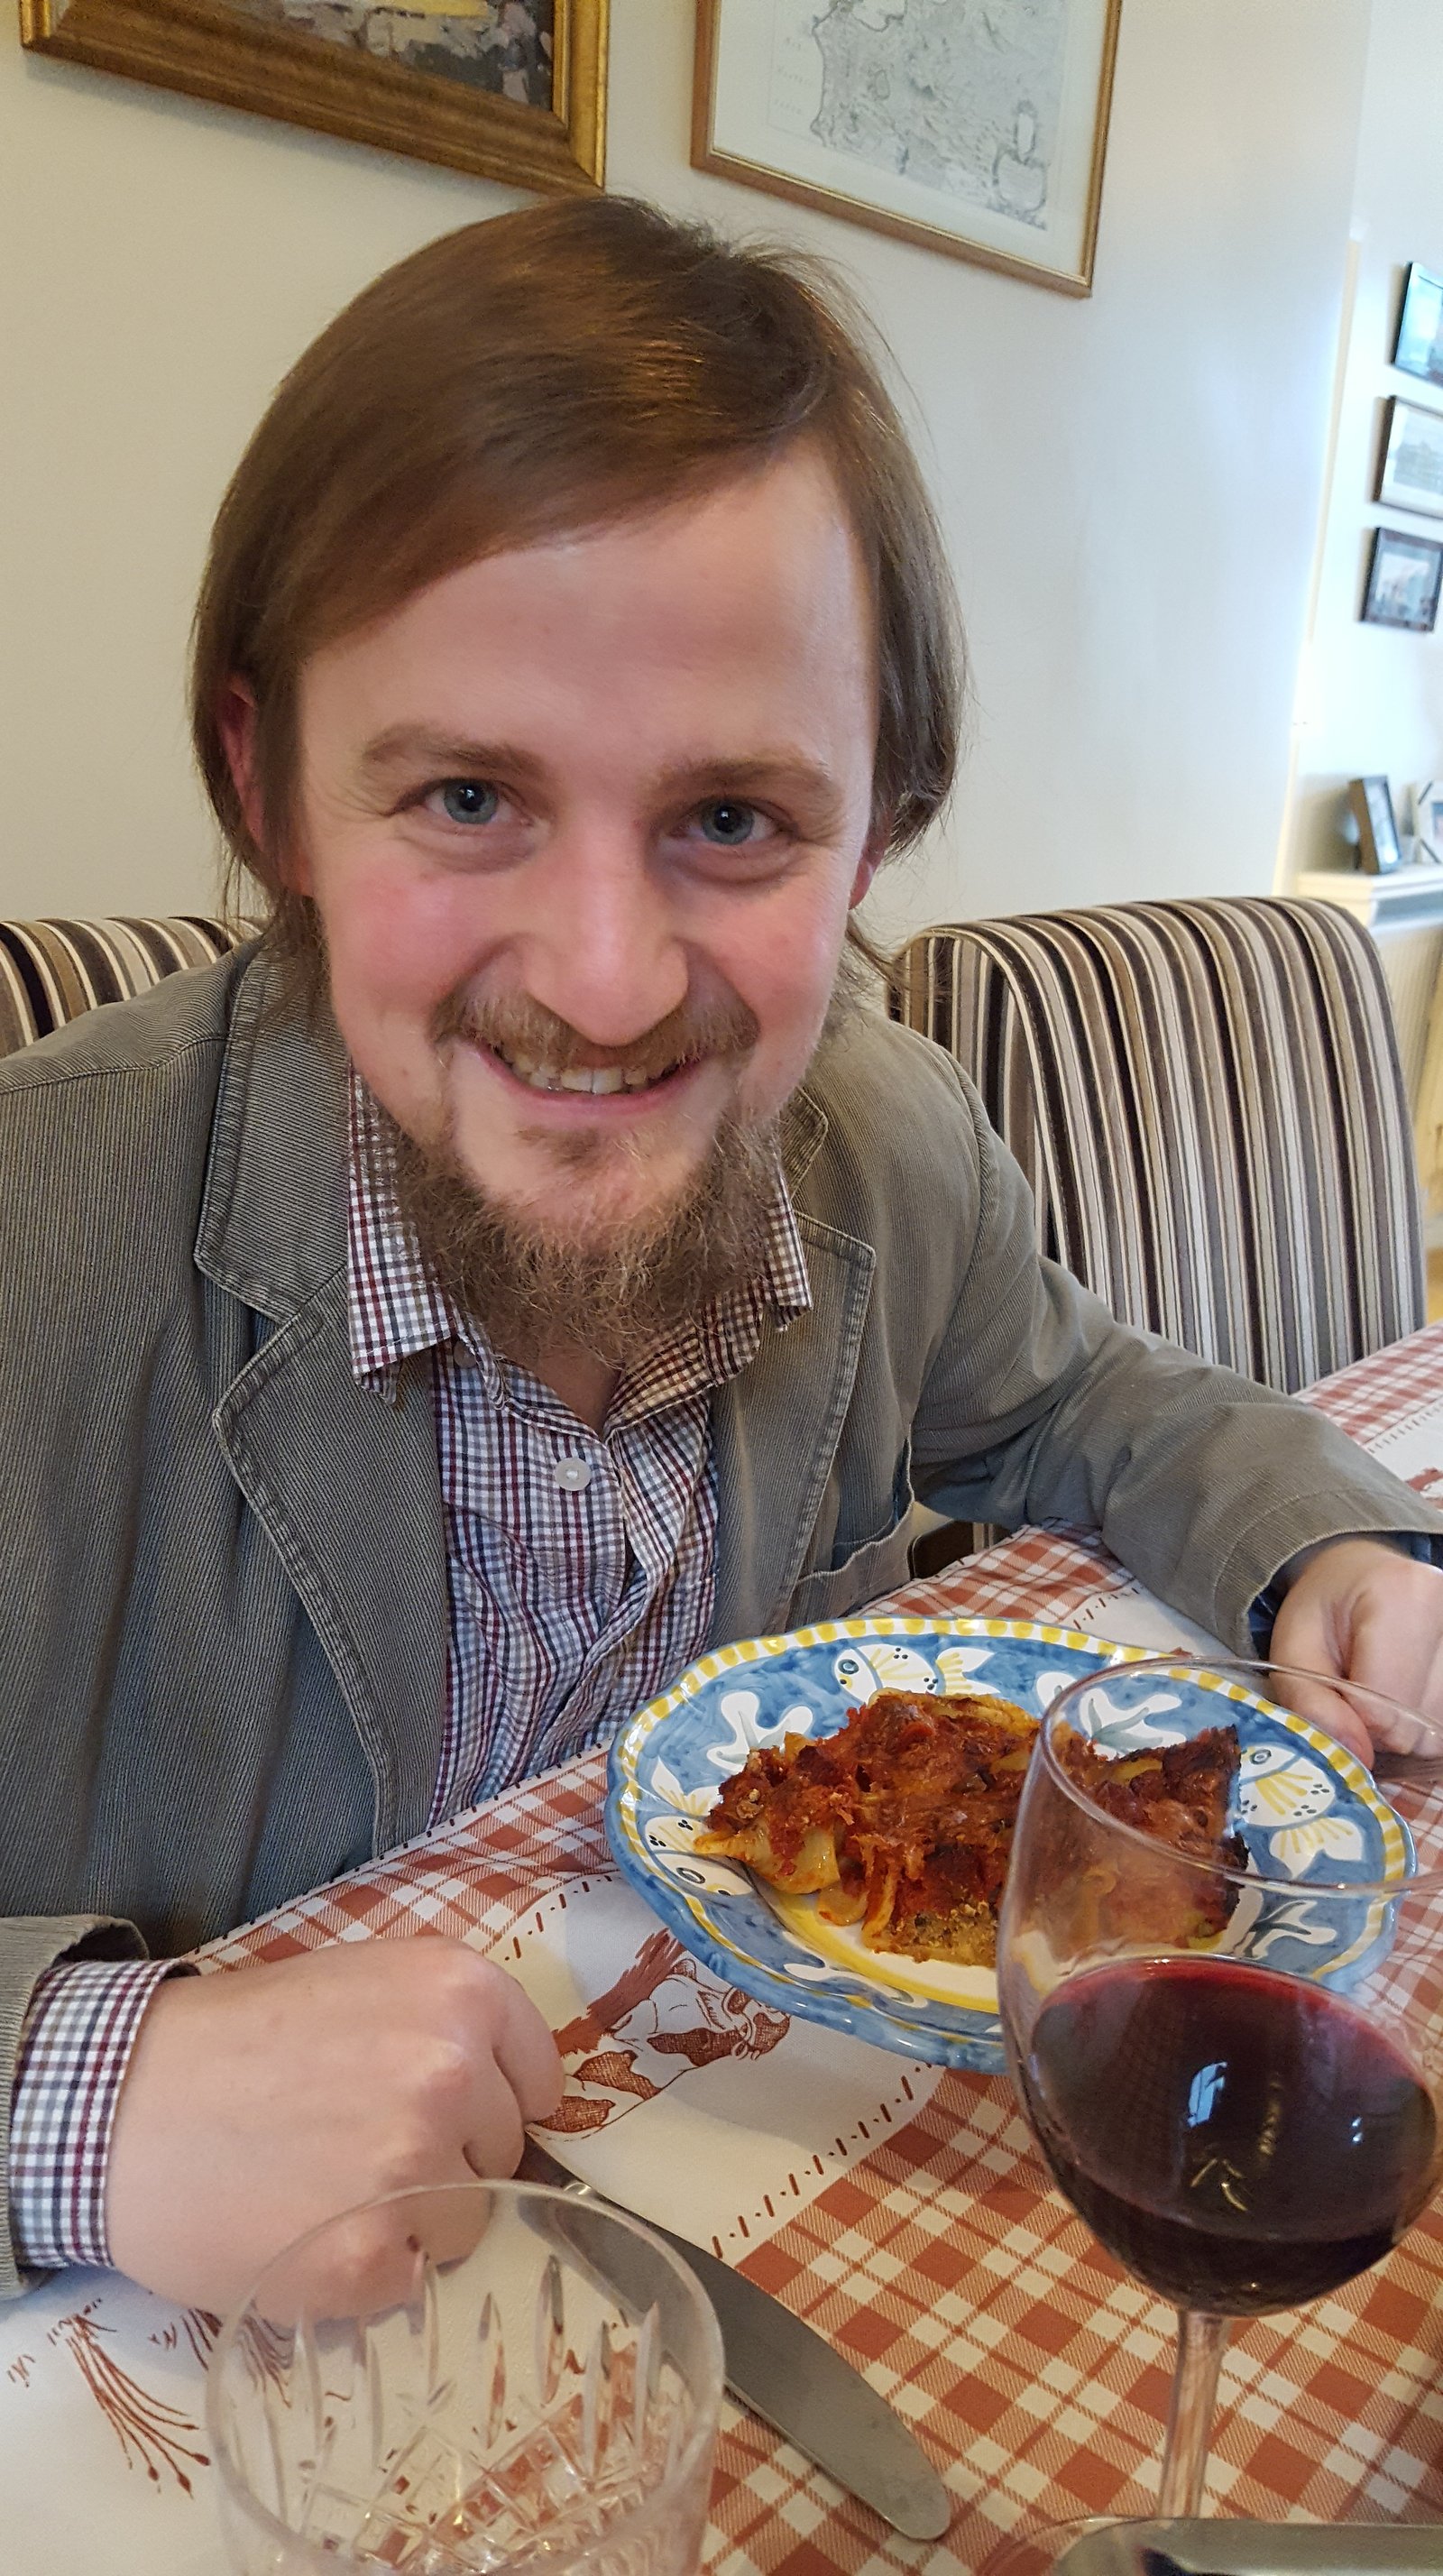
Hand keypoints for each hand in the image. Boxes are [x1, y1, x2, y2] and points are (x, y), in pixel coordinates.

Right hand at [106, 1938, 561, 2312]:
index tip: (453, 2114)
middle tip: (362, 2148)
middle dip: (450, 2158)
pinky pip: (410, 2282)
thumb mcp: (359, 1982)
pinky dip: (365, 2272)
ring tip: (330, 2191)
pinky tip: (307, 2232)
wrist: (123, 2107)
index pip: (539, 2076)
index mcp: (456, 1991)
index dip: (495, 2100)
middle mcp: (451, 2073)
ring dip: (414, 2222)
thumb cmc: (239, 2041)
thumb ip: (444, 2023)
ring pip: (468, 2224)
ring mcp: (414, 2170)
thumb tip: (516, 2090)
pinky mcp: (369, 2261)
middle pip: (503, 2151)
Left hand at [1269, 1536, 1442, 1762]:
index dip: (1353, 1719)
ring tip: (1385, 1684)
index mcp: (1401, 1596)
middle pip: (1419, 1724)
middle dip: (1381, 1725)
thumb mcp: (1292, 1648)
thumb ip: (1311, 1702)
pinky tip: (1408, 1691)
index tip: (1337, 1694)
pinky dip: (1426, 1723)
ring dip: (1406, 1727)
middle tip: (1359, 1687)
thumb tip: (1354, 1754)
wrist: (1361, 1576)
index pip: (1385, 1706)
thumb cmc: (1325, 1609)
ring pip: (1439, 1732)